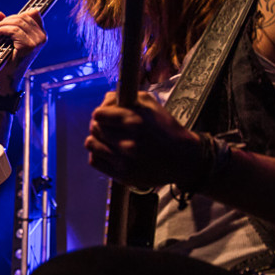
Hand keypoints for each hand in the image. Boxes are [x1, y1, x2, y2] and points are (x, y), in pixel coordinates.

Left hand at [0, 9, 46, 93]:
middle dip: (7, 20)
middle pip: (24, 16)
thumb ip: (6, 25)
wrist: (8, 78)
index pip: (33, 13)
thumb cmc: (9, 59)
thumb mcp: (8, 38)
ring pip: (18, 23)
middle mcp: (42, 37)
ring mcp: (37, 42)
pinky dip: (2, 30)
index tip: (6, 22)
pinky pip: (14, 31)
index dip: (18, 15)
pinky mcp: (29, 46)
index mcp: (41, 34)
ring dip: (3, 24)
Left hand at [85, 91, 203, 190]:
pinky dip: (99, 155)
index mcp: (134, 122)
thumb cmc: (167, 129)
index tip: (106, 114)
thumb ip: (125, 98)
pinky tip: (109, 151)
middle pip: (94, 128)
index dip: (101, 112)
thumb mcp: (150, 105)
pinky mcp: (122, 175)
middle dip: (100, 125)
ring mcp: (124, 161)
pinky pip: (94, 161)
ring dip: (97, 139)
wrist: (183, 159)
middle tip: (108, 126)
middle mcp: (127, 142)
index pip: (98, 114)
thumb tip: (104, 100)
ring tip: (108, 139)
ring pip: (91, 144)